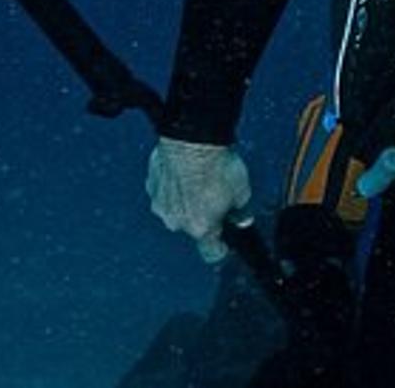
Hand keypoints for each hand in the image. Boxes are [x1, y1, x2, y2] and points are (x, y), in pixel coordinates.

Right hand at [146, 137, 252, 263]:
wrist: (191, 142)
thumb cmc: (215, 166)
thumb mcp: (242, 191)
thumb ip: (242, 210)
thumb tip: (243, 218)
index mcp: (201, 228)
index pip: (211, 252)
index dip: (221, 248)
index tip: (225, 244)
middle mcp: (177, 222)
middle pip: (194, 226)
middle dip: (205, 215)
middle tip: (218, 195)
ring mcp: (161, 205)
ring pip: (177, 209)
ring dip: (187, 199)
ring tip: (202, 178)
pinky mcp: (152, 187)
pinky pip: (166, 191)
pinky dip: (175, 185)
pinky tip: (186, 170)